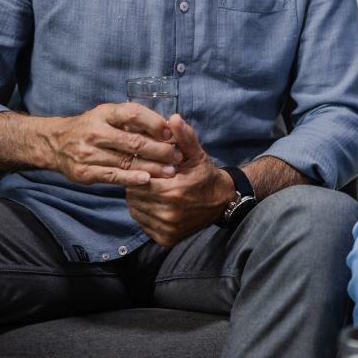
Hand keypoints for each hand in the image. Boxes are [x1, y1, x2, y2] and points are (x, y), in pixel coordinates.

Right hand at [49, 103, 179, 186]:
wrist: (55, 143)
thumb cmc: (92, 127)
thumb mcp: (109, 115)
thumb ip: (134, 121)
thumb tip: (168, 127)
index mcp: (105, 113)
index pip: (133, 114)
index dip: (155, 123)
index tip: (172, 133)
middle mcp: (95, 132)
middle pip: (134, 141)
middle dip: (160, 150)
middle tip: (177, 156)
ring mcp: (88, 153)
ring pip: (126, 161)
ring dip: (152, 167)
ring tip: (170, 171)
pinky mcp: (84, 172)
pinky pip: (113, 176)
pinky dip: (131, 178)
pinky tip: (147, 180)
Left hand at [125, 114, 235, 246]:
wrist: (222, 202)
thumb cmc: (205, 175)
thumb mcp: (196, 154)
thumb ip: (184, 137)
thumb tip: (173, 118)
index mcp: (173, 191)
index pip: (140, 180)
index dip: (141, 172)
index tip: (148, 168)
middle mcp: (168, 213)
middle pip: (135, 196)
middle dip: (139, 185)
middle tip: (150, 178)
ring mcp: (166, 228)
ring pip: (136, 210)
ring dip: (140, 199)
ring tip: (153, 191)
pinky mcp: (165, 239)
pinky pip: (143, 223)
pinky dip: (145, 213)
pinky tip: (157, 205)